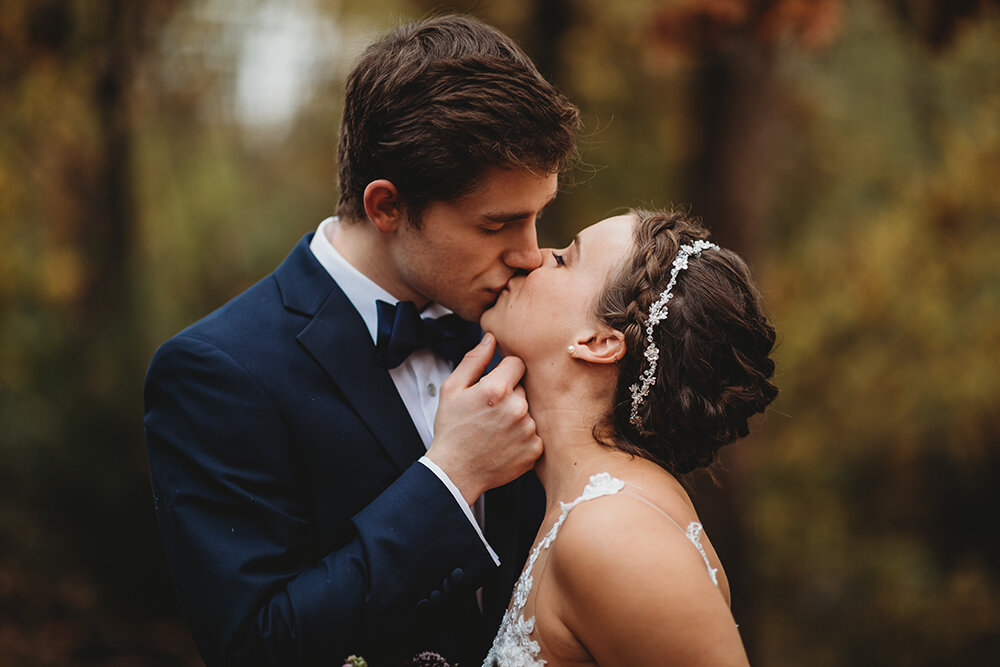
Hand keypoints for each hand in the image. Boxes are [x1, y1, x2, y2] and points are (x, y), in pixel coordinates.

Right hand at [426, 333, 542, 504]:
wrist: (455, 471)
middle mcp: (517, 409)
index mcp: (497, 389)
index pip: (517, 363)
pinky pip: (535, 432)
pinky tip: (504, 443)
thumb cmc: (451, 429)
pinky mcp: (535, 450)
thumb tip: (491, 338)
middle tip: (489, 412)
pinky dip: (523, 436)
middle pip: (523, 388)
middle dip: (510, 395)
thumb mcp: (452, 389)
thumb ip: (474, 360)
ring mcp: (528, 431)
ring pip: (529, 411)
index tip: (492, 386)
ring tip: (495, 429)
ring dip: (517, 416)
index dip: (504, 372)